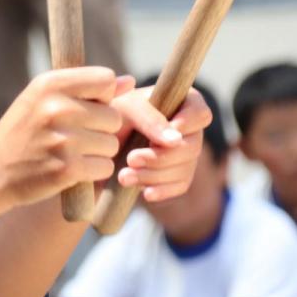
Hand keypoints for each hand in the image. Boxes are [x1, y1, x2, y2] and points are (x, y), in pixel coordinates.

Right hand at [0, 67, 132, 212]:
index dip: (101, 97)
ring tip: (67, 153)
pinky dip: (92, 172)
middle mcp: (56, 108)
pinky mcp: (67, 168)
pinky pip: (104, 167)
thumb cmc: (22, 133)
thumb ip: (84, 88)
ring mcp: (62, 139)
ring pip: (111, 144)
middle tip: (72, 137)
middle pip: (114, 116)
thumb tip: (129, 82)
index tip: (83, 109)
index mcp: (50, 84)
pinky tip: (68, 170)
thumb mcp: (42, 100)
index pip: (105, 79)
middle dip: (100, 130)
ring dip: (96, 153)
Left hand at [109, 86, 209, 202]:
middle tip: (131, 159)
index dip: (187, 124)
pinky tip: (144, 192)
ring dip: (154, 176)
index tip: (162, 132)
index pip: (200, 114)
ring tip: (124, 176)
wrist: (96, 141)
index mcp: (182, 103)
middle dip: (161, 157)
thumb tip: (176, 139)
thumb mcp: (126, 108)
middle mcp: (188, 129)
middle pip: (193, 147)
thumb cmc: (112, 114)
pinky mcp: (176, 175)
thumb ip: (150, 118)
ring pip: (185, 170)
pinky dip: (162, 191)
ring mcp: (184, 154)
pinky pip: (180, 186)